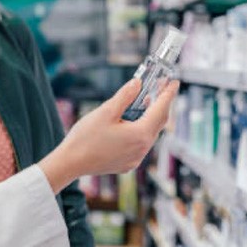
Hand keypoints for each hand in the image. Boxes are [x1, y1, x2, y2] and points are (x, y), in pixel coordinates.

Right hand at [39, 78, 178, 192]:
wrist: (71, 163)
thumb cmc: (86, 138)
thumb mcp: (106, 112)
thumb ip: (125, 96)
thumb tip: (138, 83)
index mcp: (140, 134)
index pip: (161, 109)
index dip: (168, 94)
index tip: (175, 82)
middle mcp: (143, 148)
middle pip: (159, 122)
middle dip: (161, 104)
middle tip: (161, 87)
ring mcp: (136, 158)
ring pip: (150, 134)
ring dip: (151, 117)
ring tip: (146, 101)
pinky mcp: (128, 163)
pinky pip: (141, 144)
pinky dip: (142, 130)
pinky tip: (132, 122)